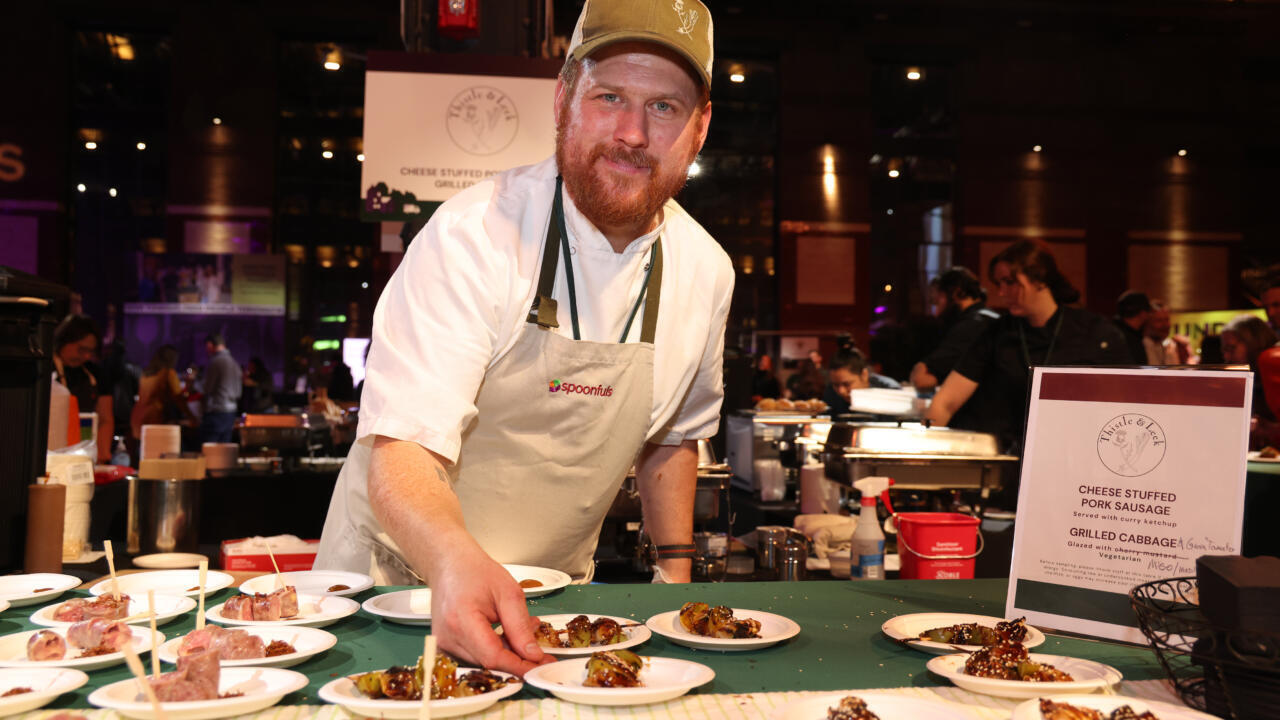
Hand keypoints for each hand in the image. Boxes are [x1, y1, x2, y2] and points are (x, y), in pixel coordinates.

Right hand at [428, 545, 550, 676]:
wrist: (450, 564)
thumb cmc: (476, 572)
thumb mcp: (508, 593)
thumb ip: (520, 627)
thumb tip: (532, 655)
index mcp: (462, 619)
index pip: (492, 656)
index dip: (518, 665)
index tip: (539, 666)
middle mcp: (448, 636)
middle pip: (488, 662)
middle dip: (516, 658)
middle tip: (540, 649)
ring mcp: (443, 642)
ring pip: (483, 660)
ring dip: (506, 652)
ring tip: (522, 629)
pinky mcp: (445, 644)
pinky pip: (474, 655)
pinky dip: (493, 648)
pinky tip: (505, 633)